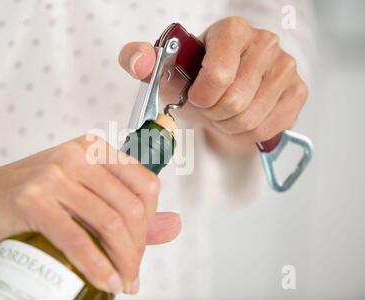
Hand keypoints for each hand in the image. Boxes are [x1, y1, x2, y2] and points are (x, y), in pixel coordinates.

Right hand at [0, 135, 180, 293]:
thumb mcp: (81, 195)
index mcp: (93, 149)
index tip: (140, 247)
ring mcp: (54, 176)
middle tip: (131, 273)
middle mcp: (76, 156)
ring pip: (109, 223)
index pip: (145, 184)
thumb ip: (127, 209)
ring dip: (122, 261)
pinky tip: (105, 280)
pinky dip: (96, 265)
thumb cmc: (26, 199)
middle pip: (130, 207)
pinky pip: (77, 238)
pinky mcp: (33, 200)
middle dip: (136, 249)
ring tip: (120, 281)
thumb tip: (173, 224)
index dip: (150, 222)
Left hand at [118, 17, 307, 151]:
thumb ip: (141, 60)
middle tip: (209, 108)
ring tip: (223, 114)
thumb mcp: (166, 72)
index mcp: (231, 31)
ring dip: (228, 125)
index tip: (195, 97)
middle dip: (213, 114)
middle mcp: (264, 43)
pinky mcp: (297, 92)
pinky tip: (241, 120)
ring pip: (251, 119)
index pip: (217, 74)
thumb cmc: (196, 81)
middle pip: (234, 101)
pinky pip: (268, 128)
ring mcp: (285, 67)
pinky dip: (247, 133)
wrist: (223, 95)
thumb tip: (137, 62)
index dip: (200, 97)